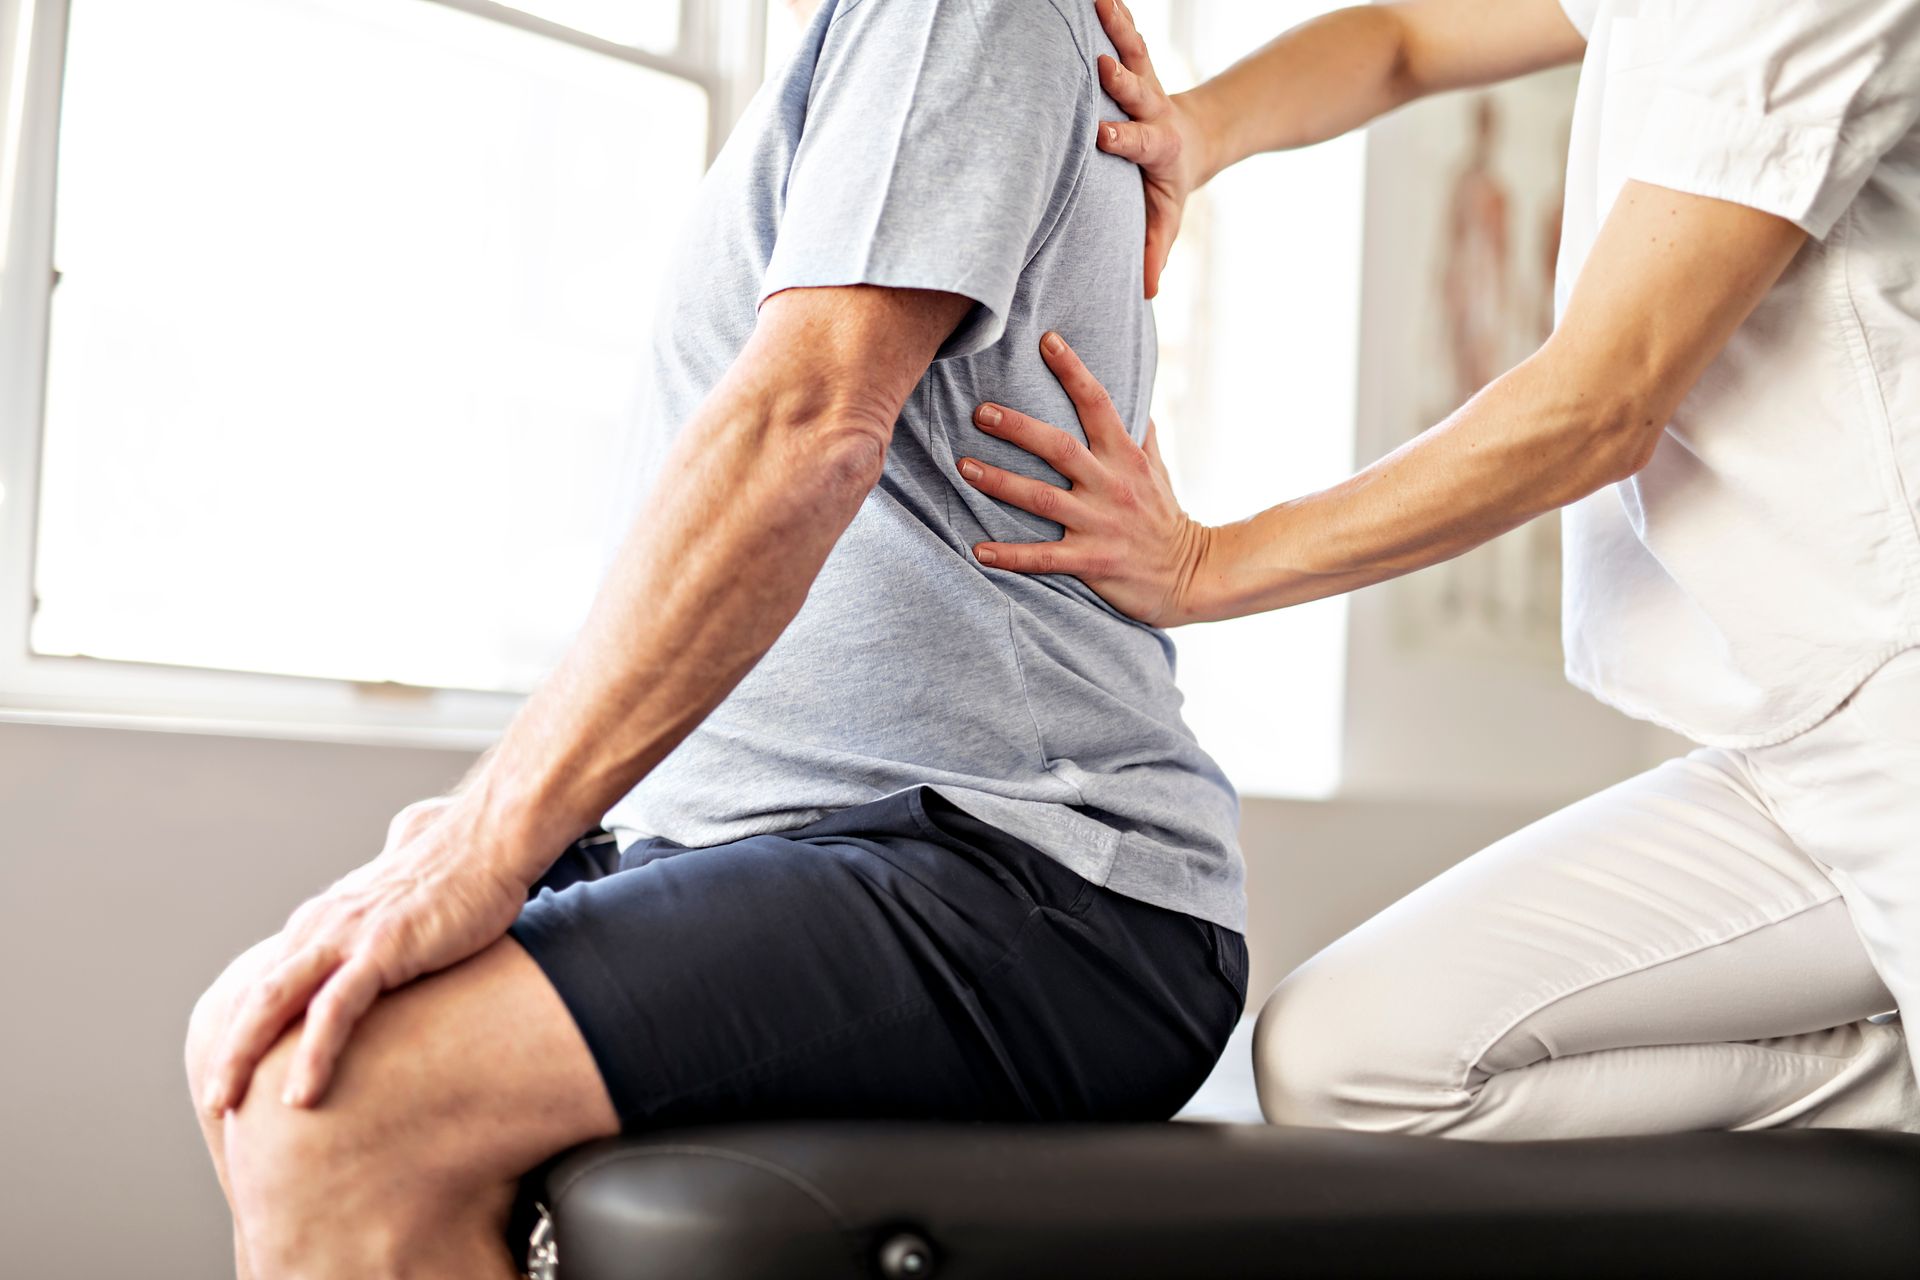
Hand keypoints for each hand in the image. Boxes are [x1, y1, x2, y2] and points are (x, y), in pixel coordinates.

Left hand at [198, 793, 531, 1112]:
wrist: (491, 841)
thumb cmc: (460, 874)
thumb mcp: (401, 907)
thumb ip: (378, 927)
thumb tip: (383, 951)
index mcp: (323, 920)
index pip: (268, 983)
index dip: (246, 1031)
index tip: (236, 1075)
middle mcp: (322, 926)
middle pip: (256, 996)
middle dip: (228, 1052)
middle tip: (213, 1103)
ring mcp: (348, 936)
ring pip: (275, 1002)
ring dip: (242, 1056)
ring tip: (227, 1106)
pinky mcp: (382, 948)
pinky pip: (334, 1009)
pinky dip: (311, 1054)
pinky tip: (301, 1097)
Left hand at [960, 332, 1211, 627]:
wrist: (1189, 575)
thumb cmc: (1165, 517)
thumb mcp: (1158, 470)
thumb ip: (1141, 435)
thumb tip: (1135, 398)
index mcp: (1126, 456)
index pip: (1098, 403)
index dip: (1072, 370)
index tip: (1046, 341)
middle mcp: (1112, 485)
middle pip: (1058, 447)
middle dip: (1017, 428)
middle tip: (979, 412)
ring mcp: (1100, 523)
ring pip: (1042, 499)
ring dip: (1000, 482)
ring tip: (964, 467)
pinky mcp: (1092, 561)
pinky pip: (1043, 558)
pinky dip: (1010, 555)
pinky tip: (978, 550)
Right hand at [1095, 0, 1209, 297]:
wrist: (1196, 138)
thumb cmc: (1168, 184)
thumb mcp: (1166, 217)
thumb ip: (1155, 249)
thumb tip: (1147, 293)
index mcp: (1157, 145)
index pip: (1138, 141)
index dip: (1123, 138)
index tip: (1102, 135)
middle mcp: (1150, 107)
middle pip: (1136, 90)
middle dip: (1120, 79)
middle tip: (1102, 66)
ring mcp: (1144, 81)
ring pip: (1132, 49)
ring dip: (1117, 25)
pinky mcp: (1135, 62)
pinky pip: (1124, 31)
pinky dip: (1112, 11)